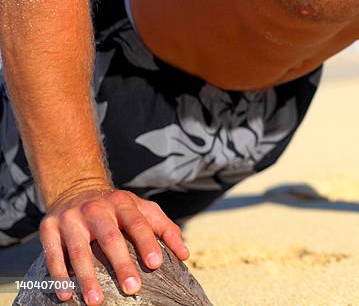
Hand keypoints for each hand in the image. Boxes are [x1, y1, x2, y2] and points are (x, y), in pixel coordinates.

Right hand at [39, 186, 189, 304]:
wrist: (76, 188)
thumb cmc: (117, 208)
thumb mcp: (143, 209)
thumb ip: (165, 229)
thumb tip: (185, 255)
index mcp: (122, 203)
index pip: (138, 224)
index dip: (147, 243)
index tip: (155, 264)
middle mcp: (96, 208)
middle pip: (110, 238)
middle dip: (121, 264)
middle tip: (131, 289)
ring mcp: (71, 218)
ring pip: (79, 250)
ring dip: (87, 277)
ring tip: (96, 300)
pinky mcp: (49, 227)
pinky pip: (53, 255)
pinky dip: (59, 275)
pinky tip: (66, 294)